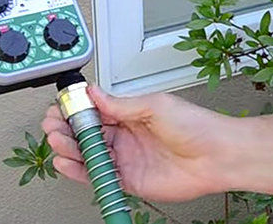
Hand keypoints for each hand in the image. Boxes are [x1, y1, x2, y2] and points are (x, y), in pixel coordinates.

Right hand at [41, 85, 233, 201]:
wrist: (217, 155)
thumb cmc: (196, 126)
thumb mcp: (154, 105)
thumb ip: (120, 104)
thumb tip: (95, 92)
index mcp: (131, 114)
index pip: (95, 110)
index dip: (76, 109)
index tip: (61, 107)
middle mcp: (127, 136)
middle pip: (86, 133)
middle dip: (67, 128)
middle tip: (55, 125)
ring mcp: (127, 158)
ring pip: (89, 154)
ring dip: (70, 148)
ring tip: (58, 141)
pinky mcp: (130, 180)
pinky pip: (100, 177)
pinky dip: (81, 171)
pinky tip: (68, 163)